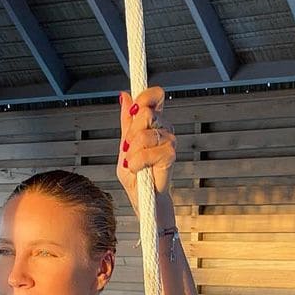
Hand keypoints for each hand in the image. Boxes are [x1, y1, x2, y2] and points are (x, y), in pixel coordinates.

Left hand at [117, 86, 175, 210]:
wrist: (143, 198)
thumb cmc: (136, 174)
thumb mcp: (124, 144)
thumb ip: (126, 121)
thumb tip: (124, 96)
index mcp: (154, 122)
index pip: (155, 96)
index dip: (144, 97)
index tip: (134, 108)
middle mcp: (164, 128)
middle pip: (145, 112)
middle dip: (130, 133)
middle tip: (129, 148)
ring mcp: (169, 141)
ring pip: (143, 134)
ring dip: (132, 152)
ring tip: (133, 163)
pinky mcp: (169, 155)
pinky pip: (147, 152)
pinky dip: (137, 162)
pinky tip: (138, 169)